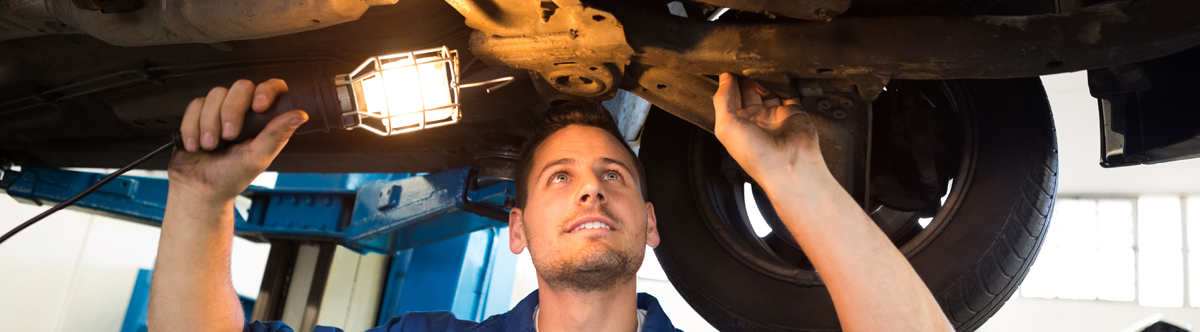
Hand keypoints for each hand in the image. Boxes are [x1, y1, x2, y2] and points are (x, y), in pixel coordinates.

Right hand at [168, 79, 307, 201]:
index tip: (258, 107)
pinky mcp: (199, 113)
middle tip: (228, 136)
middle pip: (241, 86)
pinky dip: (192, 126)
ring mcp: (221, 110)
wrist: (197, 189)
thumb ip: (276, 135)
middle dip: (231, 111)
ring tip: (210, 146)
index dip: (267, 91)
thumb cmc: (230, 178)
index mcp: (265, 122)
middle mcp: (245, 112)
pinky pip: (195, 105)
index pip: (273, 88)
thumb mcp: (257, 159)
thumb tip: (301, 115)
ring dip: (209, 123)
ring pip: (216, 94)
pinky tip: (195, 145)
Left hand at [712, 73, 823, 181]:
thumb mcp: (726, 127)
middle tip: (741, 63)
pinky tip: (774, 74)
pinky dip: (781, 82)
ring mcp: (773, 116)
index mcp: (736, 126)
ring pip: (765, 89)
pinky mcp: (792, 111)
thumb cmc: (757, 157)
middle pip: (747, 91)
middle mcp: (754, 121)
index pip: (729, 99)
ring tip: (756, 66)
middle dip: (743, 77)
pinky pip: (786, 92)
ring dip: (761, 78)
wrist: (788, 166)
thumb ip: (722, 101)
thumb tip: (723, 79)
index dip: (727, 84)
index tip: (726, 68)